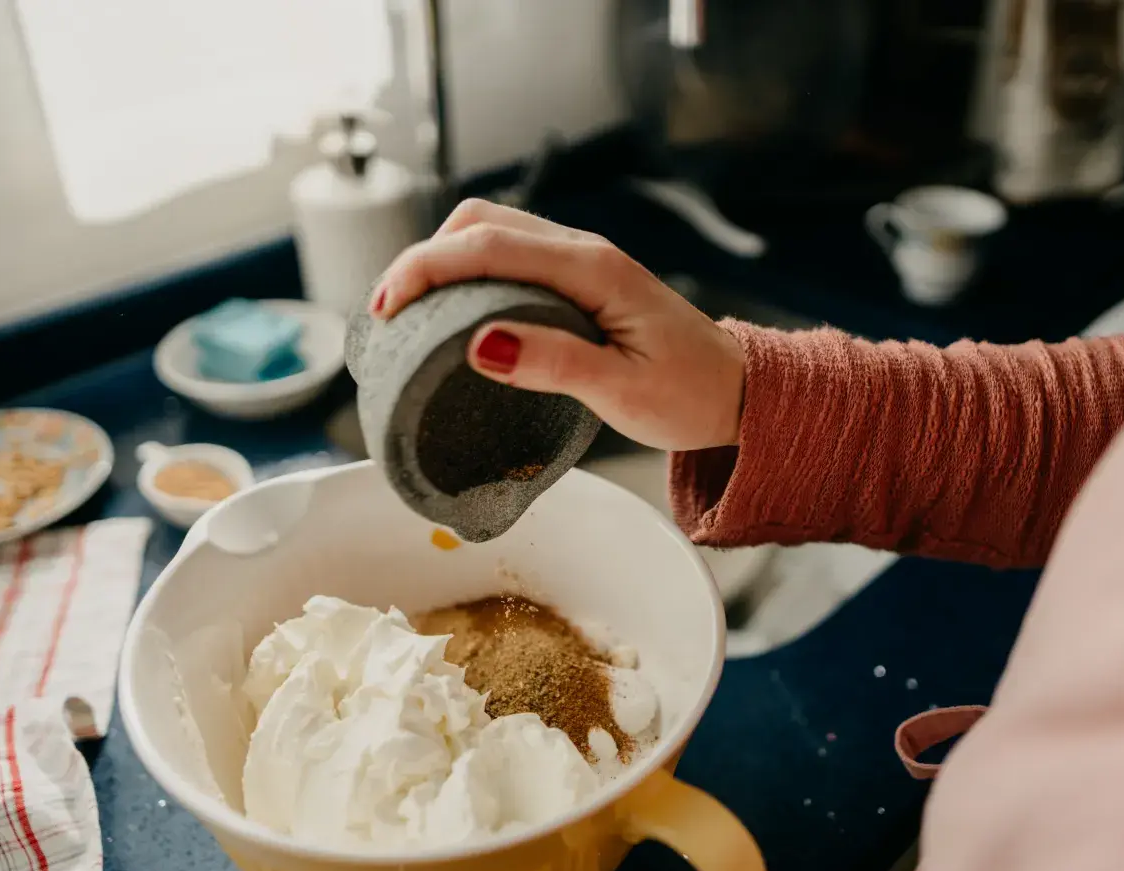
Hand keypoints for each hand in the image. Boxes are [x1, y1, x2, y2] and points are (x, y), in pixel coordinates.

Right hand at [370, 199, 745, 451]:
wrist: (738, 391)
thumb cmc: (689, 394)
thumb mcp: (623, 391)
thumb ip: (554, 363)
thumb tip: (481, 342)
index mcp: (594, 269)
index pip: (488, 247)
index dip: (426, 269)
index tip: (385, 307)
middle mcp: (584, 251)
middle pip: (480, 223)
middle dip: (423, 258)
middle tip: (387, 314)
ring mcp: (580, 261)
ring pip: (492, 234)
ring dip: (442, 263)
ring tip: (408, 315)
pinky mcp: (577, 279)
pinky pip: (510, 258)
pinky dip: (468, 275)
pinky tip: (452, 314)